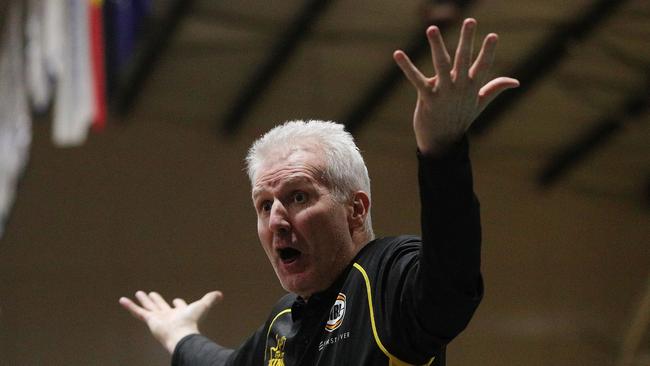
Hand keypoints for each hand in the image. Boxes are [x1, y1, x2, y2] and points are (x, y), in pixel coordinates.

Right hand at [119, 290, 222, 353]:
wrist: (181, 335)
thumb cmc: (191, 322)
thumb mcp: (202, 306)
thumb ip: (210, 299)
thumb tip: (220, 294)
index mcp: (180, 313)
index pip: (178, 306)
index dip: (178, 303)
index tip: (176, 300)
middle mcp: (168, 316)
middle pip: (161, 306)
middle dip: (156, 300)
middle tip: (151, 294)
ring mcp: (158, 318)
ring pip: (148, 307)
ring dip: (143, 300)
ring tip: (138, 293)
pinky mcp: (149, 320)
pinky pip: (138, 312)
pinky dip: (130, 306)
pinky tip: (122, 300)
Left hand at [394, 18, 518, 154]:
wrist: (442, 142)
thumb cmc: (460, 120)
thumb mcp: (480, 104)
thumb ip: (495, 88)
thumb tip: (516, 81)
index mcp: (472, 87)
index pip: (483, 65)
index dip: (488, 51)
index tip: (493, 35)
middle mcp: (459, 88)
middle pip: (463, 60)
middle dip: (467, 40)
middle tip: (470, 20)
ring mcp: (443, 92)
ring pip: (441, 65)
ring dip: (437, 46)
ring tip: (432, 28)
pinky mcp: (427, 97)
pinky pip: (416, 79)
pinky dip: (406, 66)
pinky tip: (398, 54)